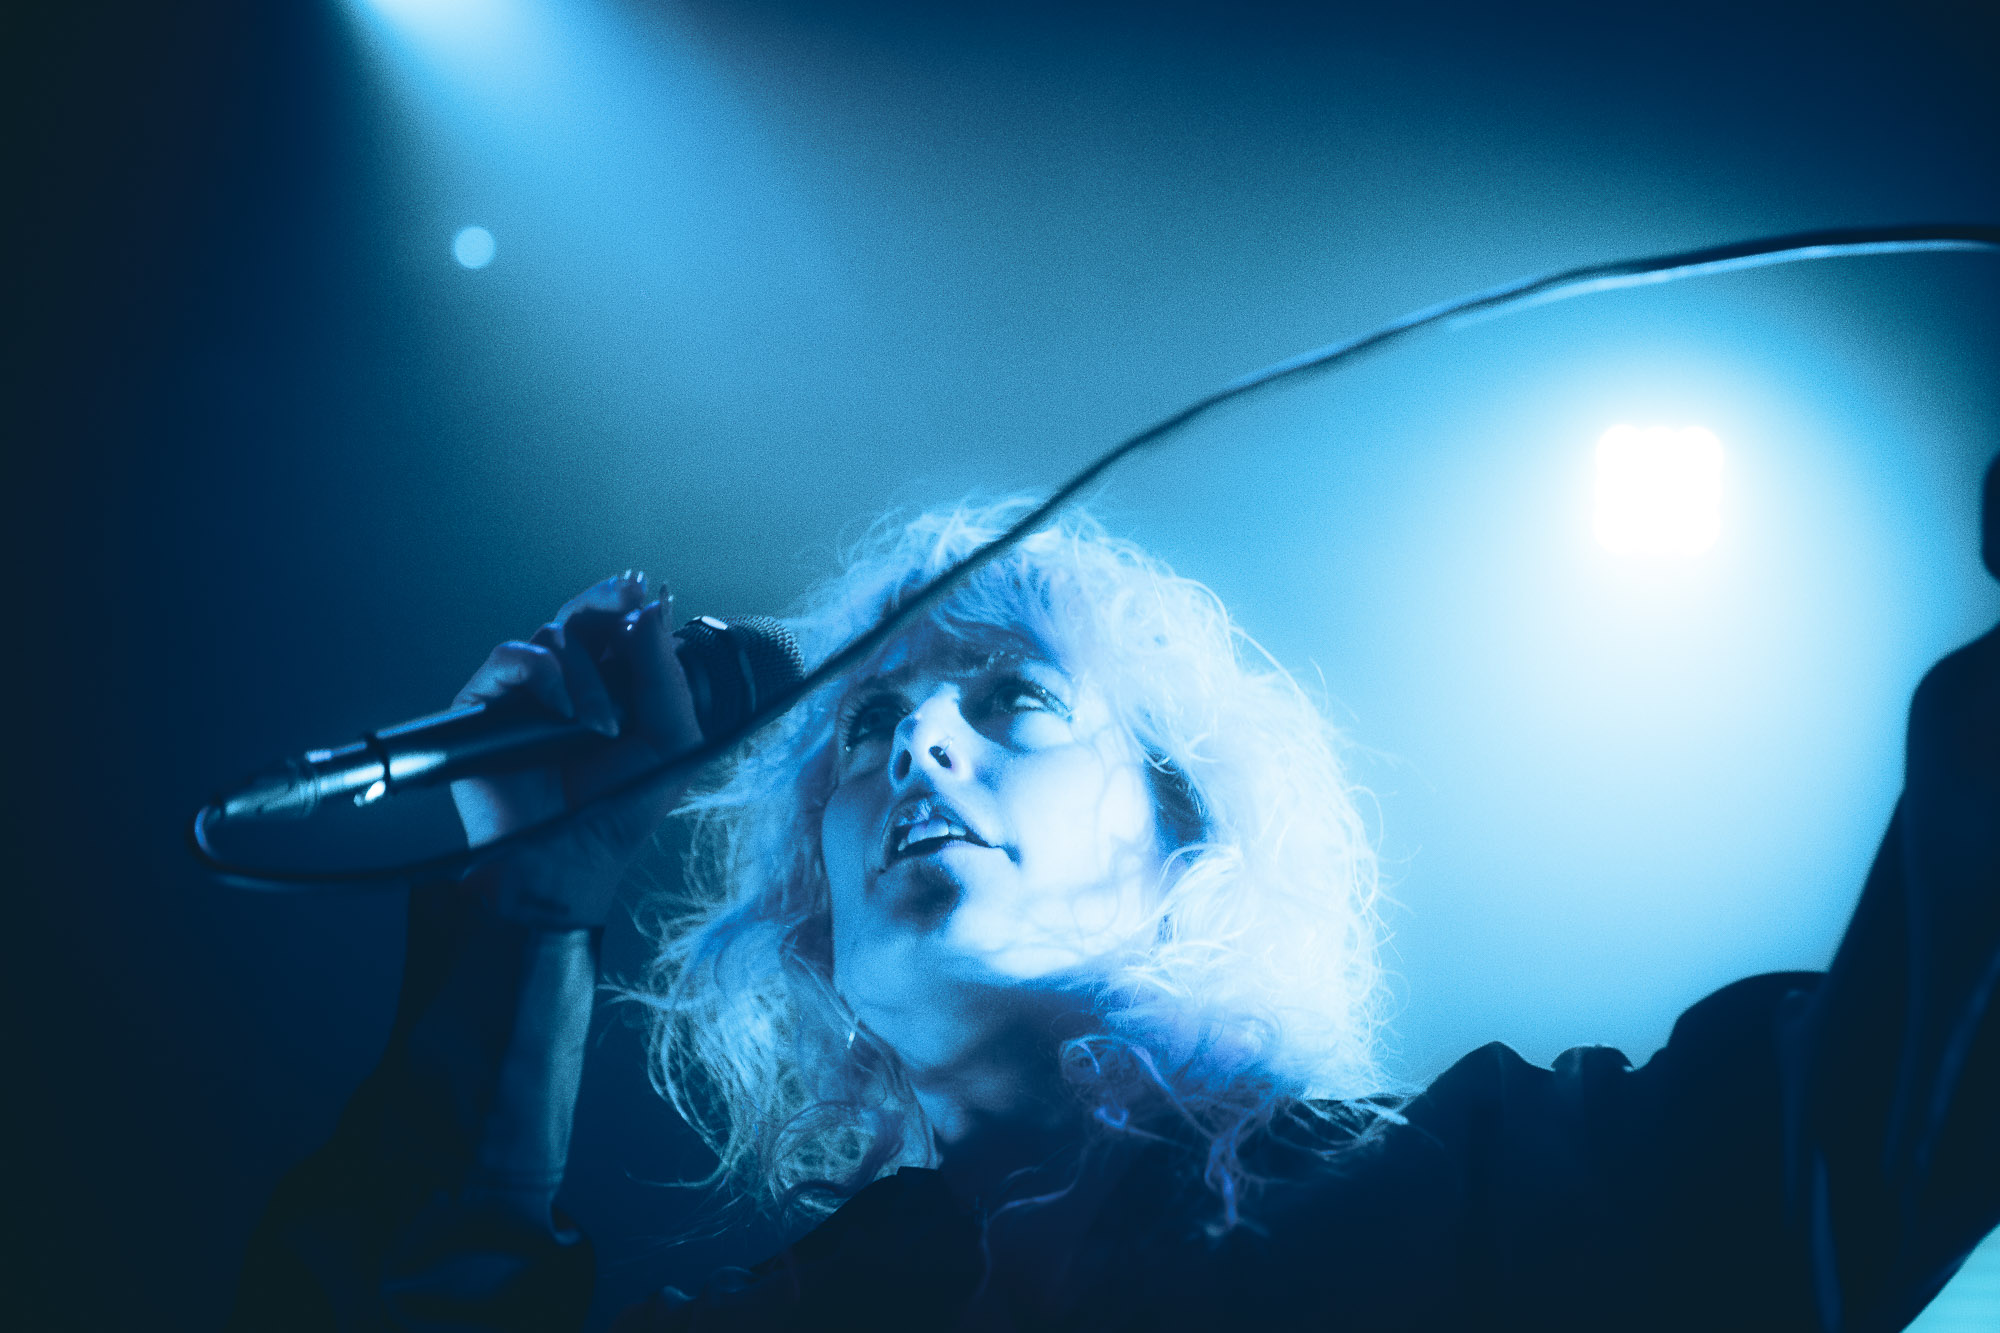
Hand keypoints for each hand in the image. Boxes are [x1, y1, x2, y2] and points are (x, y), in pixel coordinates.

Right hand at [448, 572, 702, 927]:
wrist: (568, 858)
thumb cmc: (619, 808)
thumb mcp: (672, 741)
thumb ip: (667, 676)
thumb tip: (652, 610)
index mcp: (618, 686)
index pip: (622, 627)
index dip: (633, 605)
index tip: (649, 593)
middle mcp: (572, 682)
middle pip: (584, 614)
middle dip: (608, 600)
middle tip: (629, 594)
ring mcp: (529, 692)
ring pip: (554, 636)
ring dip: (586, 674)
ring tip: (600, 723)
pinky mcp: (489, 704)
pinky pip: (510, 657)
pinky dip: (541, 673)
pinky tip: (562, 708)